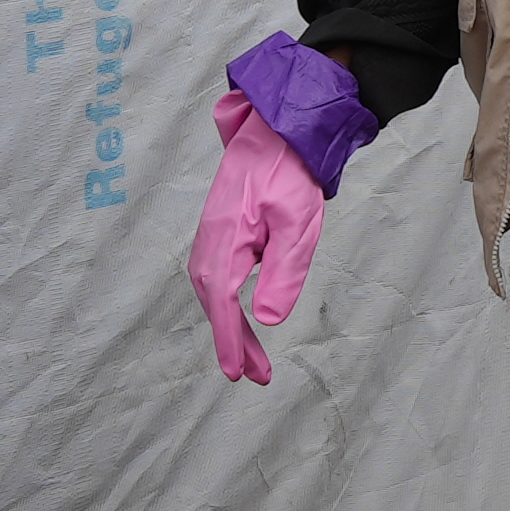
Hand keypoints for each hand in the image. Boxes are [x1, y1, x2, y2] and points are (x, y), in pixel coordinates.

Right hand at [191, 101, 327, 383]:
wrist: (279, 133)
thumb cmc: (291, 175)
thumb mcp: (298, 225)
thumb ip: (284, 272)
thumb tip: (266, 320)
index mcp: (227, 239)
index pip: (222, 301)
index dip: (229, 340)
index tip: (237, 374)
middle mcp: (210, 240)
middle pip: (215, 302)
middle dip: (234, 342)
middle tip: (256, 377)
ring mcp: (212, 235)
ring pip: (215, 292)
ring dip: (232, 327)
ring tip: (255, 360)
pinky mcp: (220, 231)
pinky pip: (218, 277)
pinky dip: (228, 304)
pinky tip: (243, 318)